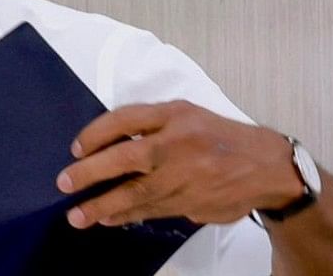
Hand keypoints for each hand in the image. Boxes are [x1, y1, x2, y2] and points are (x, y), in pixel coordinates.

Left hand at [57, 102, 304, 229]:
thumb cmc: (224, 139)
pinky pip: (150, 209)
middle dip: (90, 172)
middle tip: (64, 182)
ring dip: (102, 204)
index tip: (77, 149)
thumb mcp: (193, 118)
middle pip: (125, 156)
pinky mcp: (189, 200)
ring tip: (78, 215)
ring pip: (134, 191)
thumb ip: (158, 128)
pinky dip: (126, 215)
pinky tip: (109, 218)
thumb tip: (112, 147)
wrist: (267, 166)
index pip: (126, 118)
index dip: (96, 133)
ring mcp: (185, 174)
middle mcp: (180, 141)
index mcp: (178, 114)